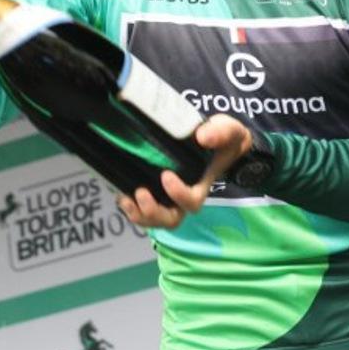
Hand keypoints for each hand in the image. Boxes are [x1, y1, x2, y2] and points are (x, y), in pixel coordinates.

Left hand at [117, 114, 251, 228]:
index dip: (179, 195)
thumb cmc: (223, 137)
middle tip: (141, 193)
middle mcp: (183, 196)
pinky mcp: (154, 189)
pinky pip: (142, 208)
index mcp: (200, 185)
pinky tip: (120, 192)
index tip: (166, 176)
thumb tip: (202, 137)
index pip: (192, 202)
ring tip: (125, 199)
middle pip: (171, 219)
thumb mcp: (228, 130)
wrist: (215, 138)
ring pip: (154, 219)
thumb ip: (220, 133)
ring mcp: (168, 196)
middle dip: (154, 213)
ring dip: (138, 214)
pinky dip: (130, 206)